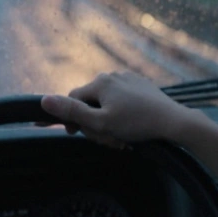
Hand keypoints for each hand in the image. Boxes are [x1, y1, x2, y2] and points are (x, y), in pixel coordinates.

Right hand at [39, 72, 199, 148]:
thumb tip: (44, 100)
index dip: (71, 118)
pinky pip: (123, 102)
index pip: (73, 99)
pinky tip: (133, 130)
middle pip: (91, 103)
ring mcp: (129, 79)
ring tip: (123, 139)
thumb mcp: (101, 123)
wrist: (173, 122)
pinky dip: (123, 117)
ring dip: (110, 124)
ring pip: (107, 104)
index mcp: (100, 82)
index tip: (73, 134)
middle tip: (109, 141)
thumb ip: (72, 112)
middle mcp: (113, 75)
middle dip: (95, 124)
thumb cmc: (137, 124)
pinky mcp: (142, 87)